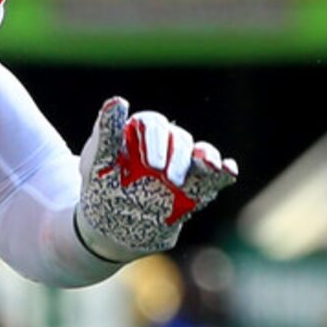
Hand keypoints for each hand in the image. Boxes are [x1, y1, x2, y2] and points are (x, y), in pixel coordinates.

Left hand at [75, 99, 237, 263]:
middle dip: (177, 159)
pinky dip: (224, 172)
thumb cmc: (101, 186)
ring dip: (207, 157)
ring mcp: (182, 165)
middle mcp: (165, 145)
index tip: (152, 165)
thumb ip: (106, 133)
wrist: (111, 225)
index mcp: (139, 133)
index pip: (152, 125)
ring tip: (209, 165)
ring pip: (200, 153)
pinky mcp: (196, 186)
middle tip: (167, 180)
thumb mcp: (97, 162)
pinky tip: (229, 170)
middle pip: (178, 140)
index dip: (155, 141)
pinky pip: (215, 176)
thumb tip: (116, 101)